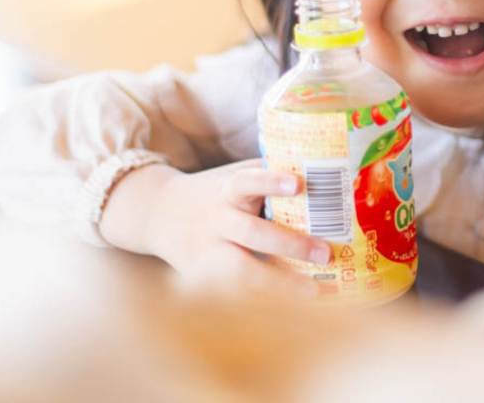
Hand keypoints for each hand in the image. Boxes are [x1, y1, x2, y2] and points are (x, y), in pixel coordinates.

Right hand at [102, 159, 329, 292]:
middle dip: (290, 244)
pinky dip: (262, 304)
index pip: (247, 182)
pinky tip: (293, 312)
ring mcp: (207, 253)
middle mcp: (217, 221)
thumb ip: (269, 176)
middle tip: (326, 252)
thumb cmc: (215, 192)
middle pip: (251, 233)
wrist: (157, 213)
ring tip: (316, 293)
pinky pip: (234, 296)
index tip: (298, 184)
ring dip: (280, 284)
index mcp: (228, 191)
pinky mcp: (201, 280)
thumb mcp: (234, 176)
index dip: (271, 182)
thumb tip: (326, 170)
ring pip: (242, 272)